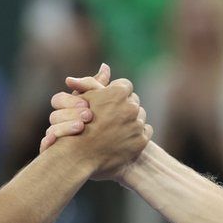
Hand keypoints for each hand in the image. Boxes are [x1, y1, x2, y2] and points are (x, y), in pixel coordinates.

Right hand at [39, 63, 110, 152]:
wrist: (99, 157)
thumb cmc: (100, 126)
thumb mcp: (102, 105)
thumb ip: (100, 88)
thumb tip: (106, 66)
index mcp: (66, 110)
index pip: (59, 100)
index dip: (70, 100)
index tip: (87, 104)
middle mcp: (58, 123)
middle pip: (54, 114)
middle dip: (71, 113)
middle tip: (88, 116)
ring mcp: (54, 138)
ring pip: (50, 130)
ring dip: (64, 127)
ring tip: (80, 127)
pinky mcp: (51, 153)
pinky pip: (43, 146)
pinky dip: (47, 143)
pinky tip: (56, 142)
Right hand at [44, 65, 151, 179]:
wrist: (78, 156)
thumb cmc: (76, 125)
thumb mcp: (83, 99)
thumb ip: (94, 81)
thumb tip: (105, 66)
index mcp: (118, 93)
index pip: (125, 86)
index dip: (115, 95)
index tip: (107, 104)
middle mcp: (131, 107)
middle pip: (133, 101)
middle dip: (124, 107)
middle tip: (110, 118)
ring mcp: (137, 125)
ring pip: (140, 117)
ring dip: (131, 121)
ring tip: (114, 130)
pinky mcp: (141, 141)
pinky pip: (145, 131)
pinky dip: (136, 134)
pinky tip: (122, 139)